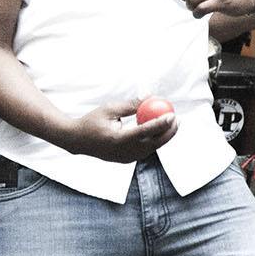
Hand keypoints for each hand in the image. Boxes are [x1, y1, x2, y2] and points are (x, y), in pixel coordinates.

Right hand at [62, 98, 177, 162]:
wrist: (77, 140)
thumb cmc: (93, 121)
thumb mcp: (110, 109)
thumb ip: (131, 105)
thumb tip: (149, 95)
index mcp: (118, 139)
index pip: (145, 132)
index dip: (161, 123)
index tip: (172, 114)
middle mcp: (124, 152)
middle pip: (154, 144)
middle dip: (168, 132)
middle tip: (176, 119)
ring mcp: (126, 158)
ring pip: (151, 148)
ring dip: (162, 136)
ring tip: (169, 122)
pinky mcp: (126, 160)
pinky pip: (144, 150)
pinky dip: (152, 140)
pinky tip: (156, 129)